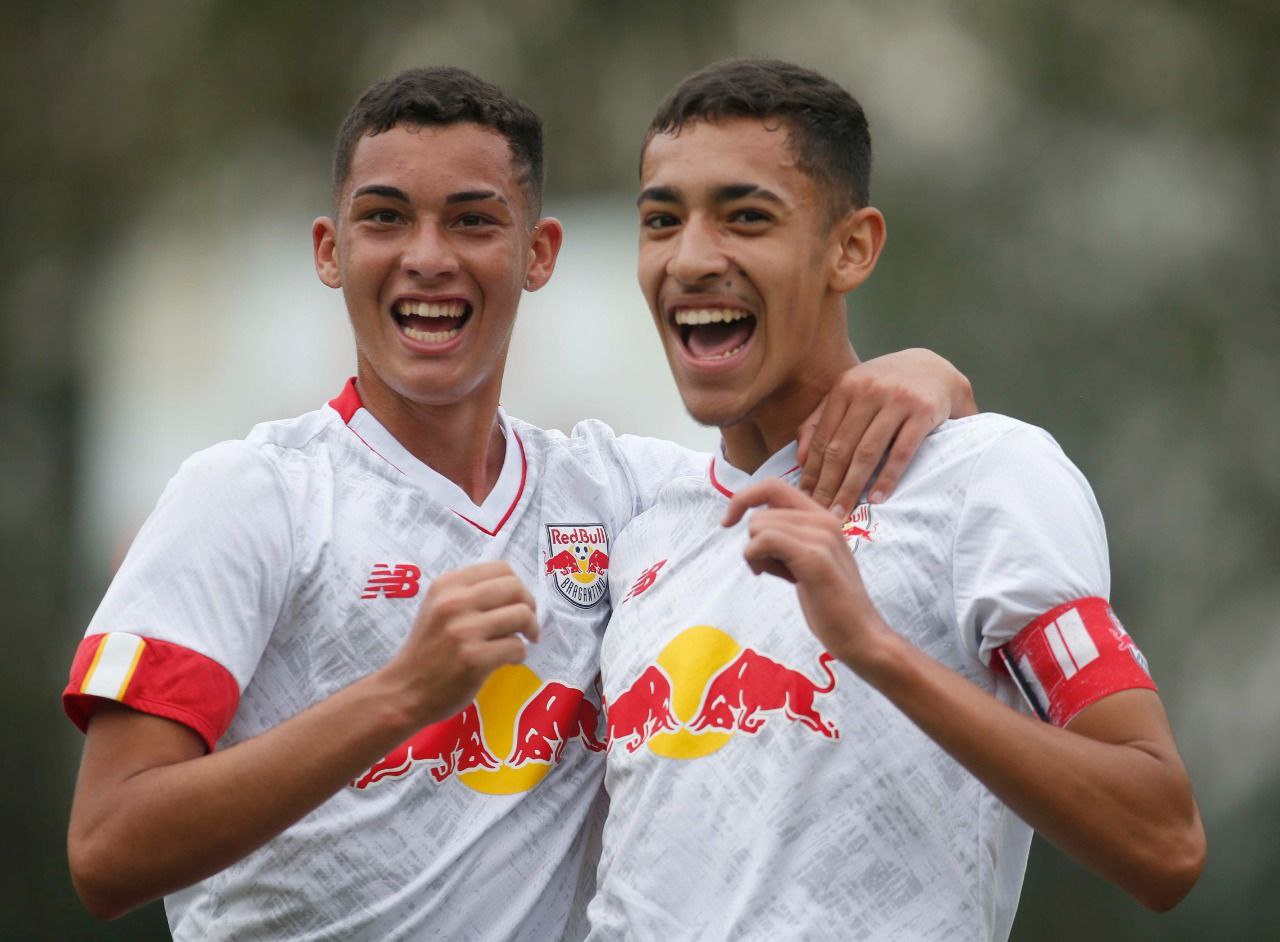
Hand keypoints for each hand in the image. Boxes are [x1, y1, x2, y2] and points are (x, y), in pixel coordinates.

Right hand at [383, 561, 537, 722]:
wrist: (405, 690)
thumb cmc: (428, 649)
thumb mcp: (438, 608)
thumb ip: (470, 593)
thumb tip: (518, 591)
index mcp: (447, 584)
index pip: (501, 568)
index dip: (517, 586)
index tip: (517, 603)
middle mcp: (454, 602)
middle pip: (515, 588)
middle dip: (529, 606)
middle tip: (527, 624)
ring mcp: (464, 630)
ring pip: (521, 616)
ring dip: (529, 630)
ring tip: (522, 642)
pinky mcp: (474, 658)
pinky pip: (517, 647)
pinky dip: (519, 655)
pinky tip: (508, 661)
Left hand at [723, 479, 888, 667]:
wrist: (860, 634)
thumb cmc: (830, 601)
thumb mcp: (809, 557)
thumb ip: (790, 535)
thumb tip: (754, 520)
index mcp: (823, 517)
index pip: (772, 486)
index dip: (743, 499)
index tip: (727, 522)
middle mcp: (825, 519)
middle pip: (760, 512)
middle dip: (755, 542)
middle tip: (773, 567)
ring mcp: (821, 536)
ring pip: (759, 526)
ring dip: (757, 554)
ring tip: (782, 575)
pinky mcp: (814, 558)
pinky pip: (763, 540)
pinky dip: (755, 559)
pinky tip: (774, 577)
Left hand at [797, 348, 975, 512]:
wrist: (935, 369)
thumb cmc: (885, 388)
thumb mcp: (851, 394)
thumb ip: (821, 421)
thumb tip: (801, 459)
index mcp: (845, 387)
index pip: (823, 437)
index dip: (812, 471)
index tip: (805, 498)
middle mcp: (868, 390)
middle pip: (841, 448)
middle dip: (828, 485)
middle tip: (820, 514)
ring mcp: (896, 400)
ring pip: (868, 452)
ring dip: (852, 486)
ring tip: (843, 512)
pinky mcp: (923, 411)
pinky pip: (901, 451)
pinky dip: (888, 477)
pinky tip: (876, 498)